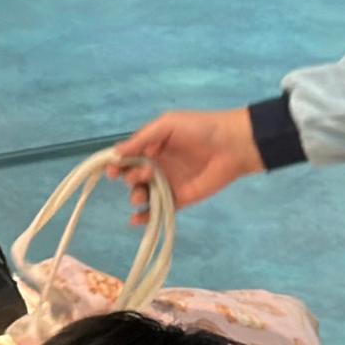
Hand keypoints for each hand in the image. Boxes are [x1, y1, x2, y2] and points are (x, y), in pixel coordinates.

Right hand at [106, 107, 267, 210]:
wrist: (232, 146)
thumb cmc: (200, 129)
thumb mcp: (167, 125)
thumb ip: (141, 139)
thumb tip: (115, 154)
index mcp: (152, 146)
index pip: (128, 157)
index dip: (117, 164)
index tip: (112, 171)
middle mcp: (157, 165)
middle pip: (132, 177)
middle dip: (128, 179)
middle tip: (141, 176)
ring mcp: (168, 183)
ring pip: (143, 194)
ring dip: (135, 196)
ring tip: (140, 195)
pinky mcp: (180, 199)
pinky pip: (159, 209)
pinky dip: (146, 217)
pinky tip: (137, 219)